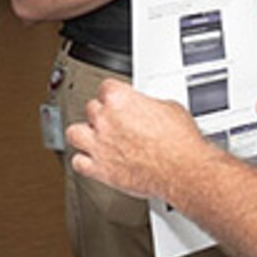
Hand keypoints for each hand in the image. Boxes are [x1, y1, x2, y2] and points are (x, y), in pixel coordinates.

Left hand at [67, 80, 206, 199]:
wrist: (182, 169)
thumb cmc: (179, 142)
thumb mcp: (169, 108)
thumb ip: (150, 105)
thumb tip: (150, 109)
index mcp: (120, 99)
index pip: (106, 87)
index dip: (113, 94)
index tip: (117, 99)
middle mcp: (105, 120)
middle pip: (90, 108)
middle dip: (101, 114)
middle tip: (112, 120)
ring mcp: (100, 144)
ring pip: (74, 133)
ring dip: (83, 134)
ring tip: (92, 136)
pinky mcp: (100, 169)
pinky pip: (78, 163)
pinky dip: (83, 162)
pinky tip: (91, 161)